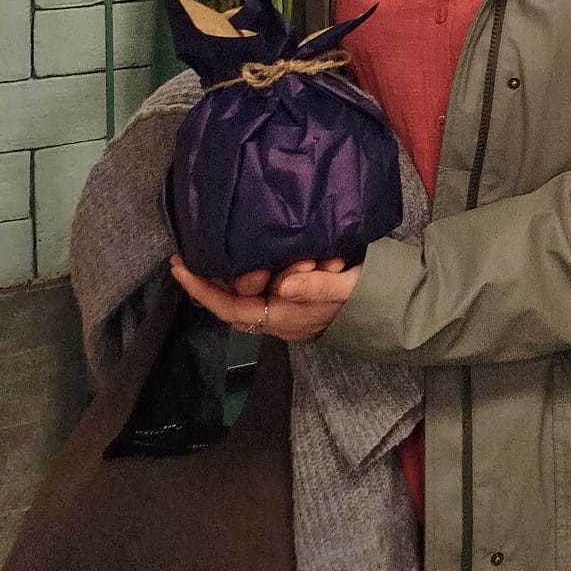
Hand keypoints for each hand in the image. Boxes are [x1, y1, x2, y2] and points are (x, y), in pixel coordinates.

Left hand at [170, 254, 359, 342]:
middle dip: (248, 267)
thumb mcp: (345, 290)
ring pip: (260, 282)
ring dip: (273, 261)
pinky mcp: (297, 292)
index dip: (203, 288)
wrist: (391, 306)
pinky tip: (317, 257)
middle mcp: (278, 315)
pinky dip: (284, 261)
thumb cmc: (368, 298)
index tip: (180, 266)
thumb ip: (315, 288)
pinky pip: (278, 277)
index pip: (232, 306)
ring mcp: (287, 305)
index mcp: (283, 318)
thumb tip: (282, 283)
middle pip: (241, 293)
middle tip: (280, 251)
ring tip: (315, 259)